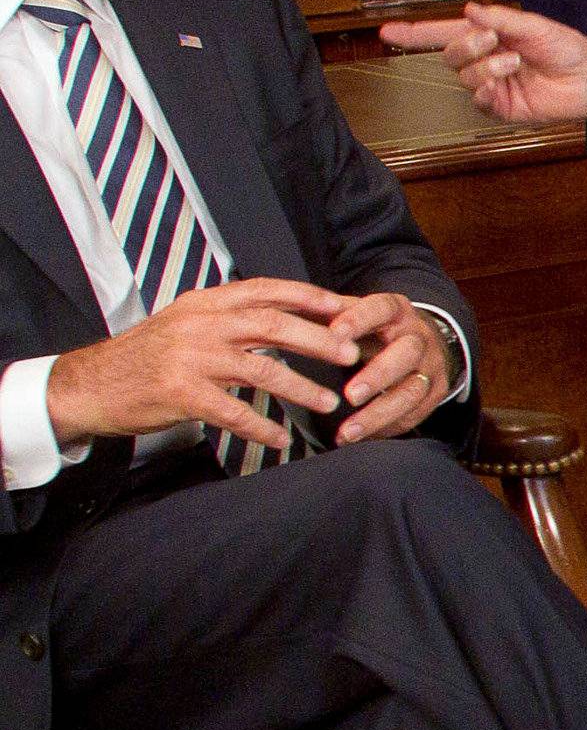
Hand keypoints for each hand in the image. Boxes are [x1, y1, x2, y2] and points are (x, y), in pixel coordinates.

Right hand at [46, 279, 360, 450]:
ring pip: (260, 370)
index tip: (347, 307)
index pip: (268, 290)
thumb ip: (231, 315)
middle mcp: (201, 324)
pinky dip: (262, 427)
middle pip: (272, 325)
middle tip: (352, 354)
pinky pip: (233, 412)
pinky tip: (281, 440)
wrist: (92, 383)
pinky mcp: (180, 393)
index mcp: (206, 302)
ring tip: (329, 403)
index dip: (310, 297)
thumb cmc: (149, 355)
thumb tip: (287, 314)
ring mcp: (190, 358)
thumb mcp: (188, 320)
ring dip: (300, 388)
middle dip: (318, 338)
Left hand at [329, 291, 452, 443]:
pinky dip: (388, 428)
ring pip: (412, 391)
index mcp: (397, 310)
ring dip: (379, 414)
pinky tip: (362, 438)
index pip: (381, 309)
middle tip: (349, 395)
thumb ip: (332, 312)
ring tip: (348, 432)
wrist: (425, 341)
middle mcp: (418, 336)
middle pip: (405, 354)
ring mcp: (431, 366)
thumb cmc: (380, 328)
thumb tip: (294, 311)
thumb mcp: (360, 312)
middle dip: (377, 376)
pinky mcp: (436, 391)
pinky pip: (416, 414)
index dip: (359, 320)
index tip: (335, 333)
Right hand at [384, 1, 586, 124]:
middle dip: (466, 46)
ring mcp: (491, 85)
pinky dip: (484, 90)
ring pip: (464, 77)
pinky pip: (478, 101)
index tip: (388, 31)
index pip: (443, 34)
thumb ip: (499, 18)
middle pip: (450, 55)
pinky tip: (500, 82)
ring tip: (514, 61)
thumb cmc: (565, 48)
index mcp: (487, 36)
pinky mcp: (501, 107)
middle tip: (492, 39)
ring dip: (486, 66)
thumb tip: (470, 10)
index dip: (415, 33)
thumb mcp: (532, 25)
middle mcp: (485, 60)